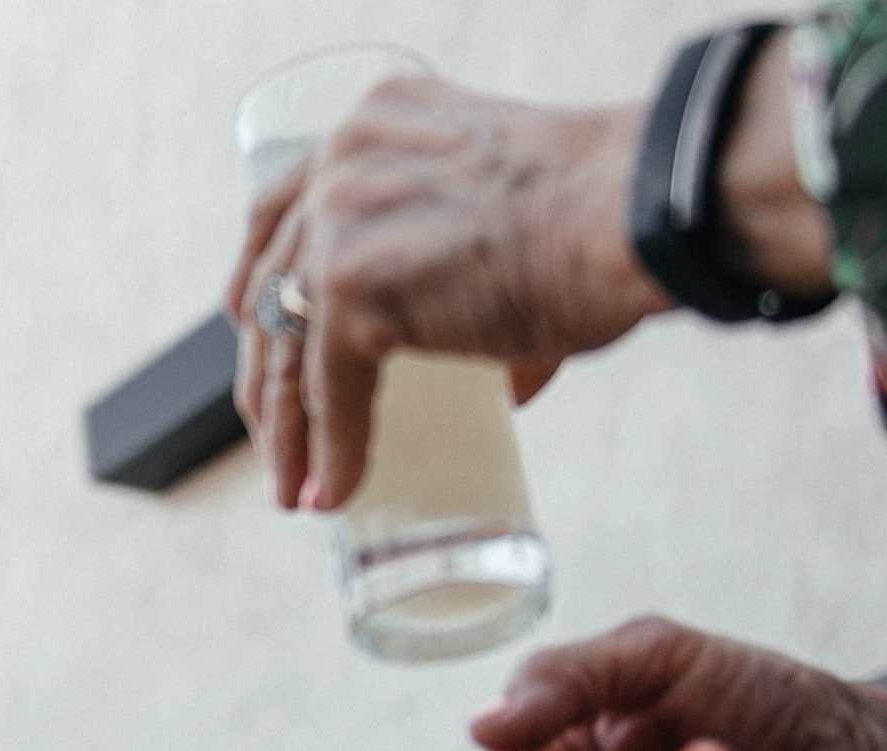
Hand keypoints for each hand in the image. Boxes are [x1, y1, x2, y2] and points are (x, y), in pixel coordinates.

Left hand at [227, 80, 665, 509]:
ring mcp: (340, 223)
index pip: (283, 211)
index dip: (258, 278)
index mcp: (373, 123)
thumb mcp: (512, 217)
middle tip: (274, 438)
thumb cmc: (609, 216)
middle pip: (272, 284)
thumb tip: (501, 384)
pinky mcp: (353, 287)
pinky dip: (332, 450)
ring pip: (289, 346)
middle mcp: (342, 162)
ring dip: (287, 431)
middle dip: (266, 374)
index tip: (248, 328)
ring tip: (294, 489)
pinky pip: (329, 389)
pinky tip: (335, 491)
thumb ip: (475, 282)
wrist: (638, 210)